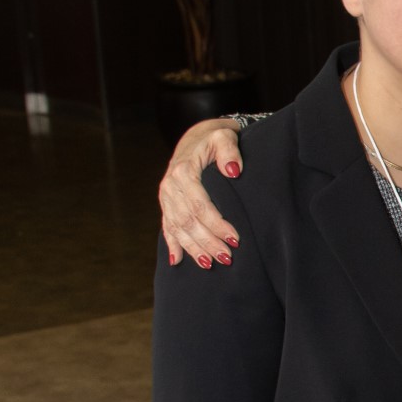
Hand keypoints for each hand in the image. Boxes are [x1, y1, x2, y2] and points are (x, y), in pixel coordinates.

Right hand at [159, 118, 243, 266]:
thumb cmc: (215, 139)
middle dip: (208, 242)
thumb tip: (233, 171)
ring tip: (210, 264)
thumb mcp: (224, 138)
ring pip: (177, 228)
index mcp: (183, 172)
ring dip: (193, 248)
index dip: (216, 224)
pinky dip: (173, 244)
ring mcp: (166, 197)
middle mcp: (170, 186)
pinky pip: (167, 227)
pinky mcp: (166, 204)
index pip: (200, 205)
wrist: (196, 138)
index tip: (235, 239)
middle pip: (188, 221)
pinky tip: (178, 260)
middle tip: (228, 257)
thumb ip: (230, 152)